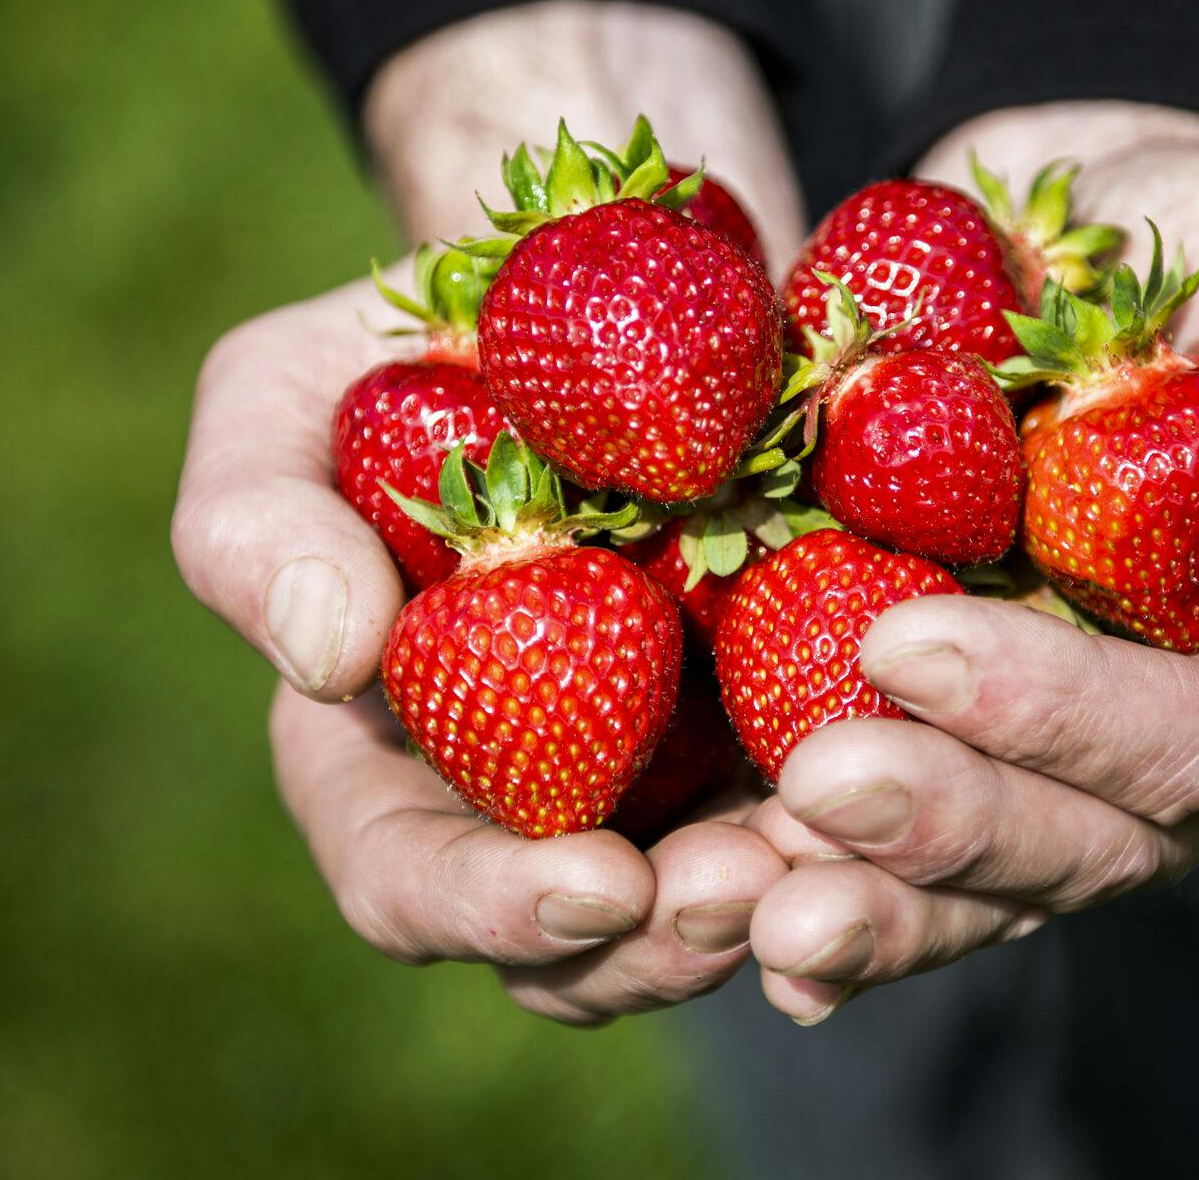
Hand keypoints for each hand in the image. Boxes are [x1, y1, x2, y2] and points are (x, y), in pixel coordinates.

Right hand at [171, 2, 804, 1019]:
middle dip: (670, 935)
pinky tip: (944, 763)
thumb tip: (330, 660)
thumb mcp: (286, 394)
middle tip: (747, 890)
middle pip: (594, 934)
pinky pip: (859, 782)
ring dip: (796, 894)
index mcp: (398, 753)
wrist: (618, 263)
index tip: (594, 882)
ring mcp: (686, 756)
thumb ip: (255, 525)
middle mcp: (547, 787)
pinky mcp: (806, 699)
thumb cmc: (421, 340)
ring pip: (738, 887)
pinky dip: (893, 794)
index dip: (492, 911)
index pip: (415, 882)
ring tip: (857, 848)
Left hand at [744, 103, 1198, 1022]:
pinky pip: (884, 853)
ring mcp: (1063, 769)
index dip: (1077, 720)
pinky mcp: (951, 747)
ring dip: (857, 900)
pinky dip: (802, 887)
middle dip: (949, 826)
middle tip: (818, 784)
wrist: (1090, 249)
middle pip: (1086, 844)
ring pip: (976, 879)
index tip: (916, 641)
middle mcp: (1196, 762)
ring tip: (729, 901)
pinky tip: (719, 917)